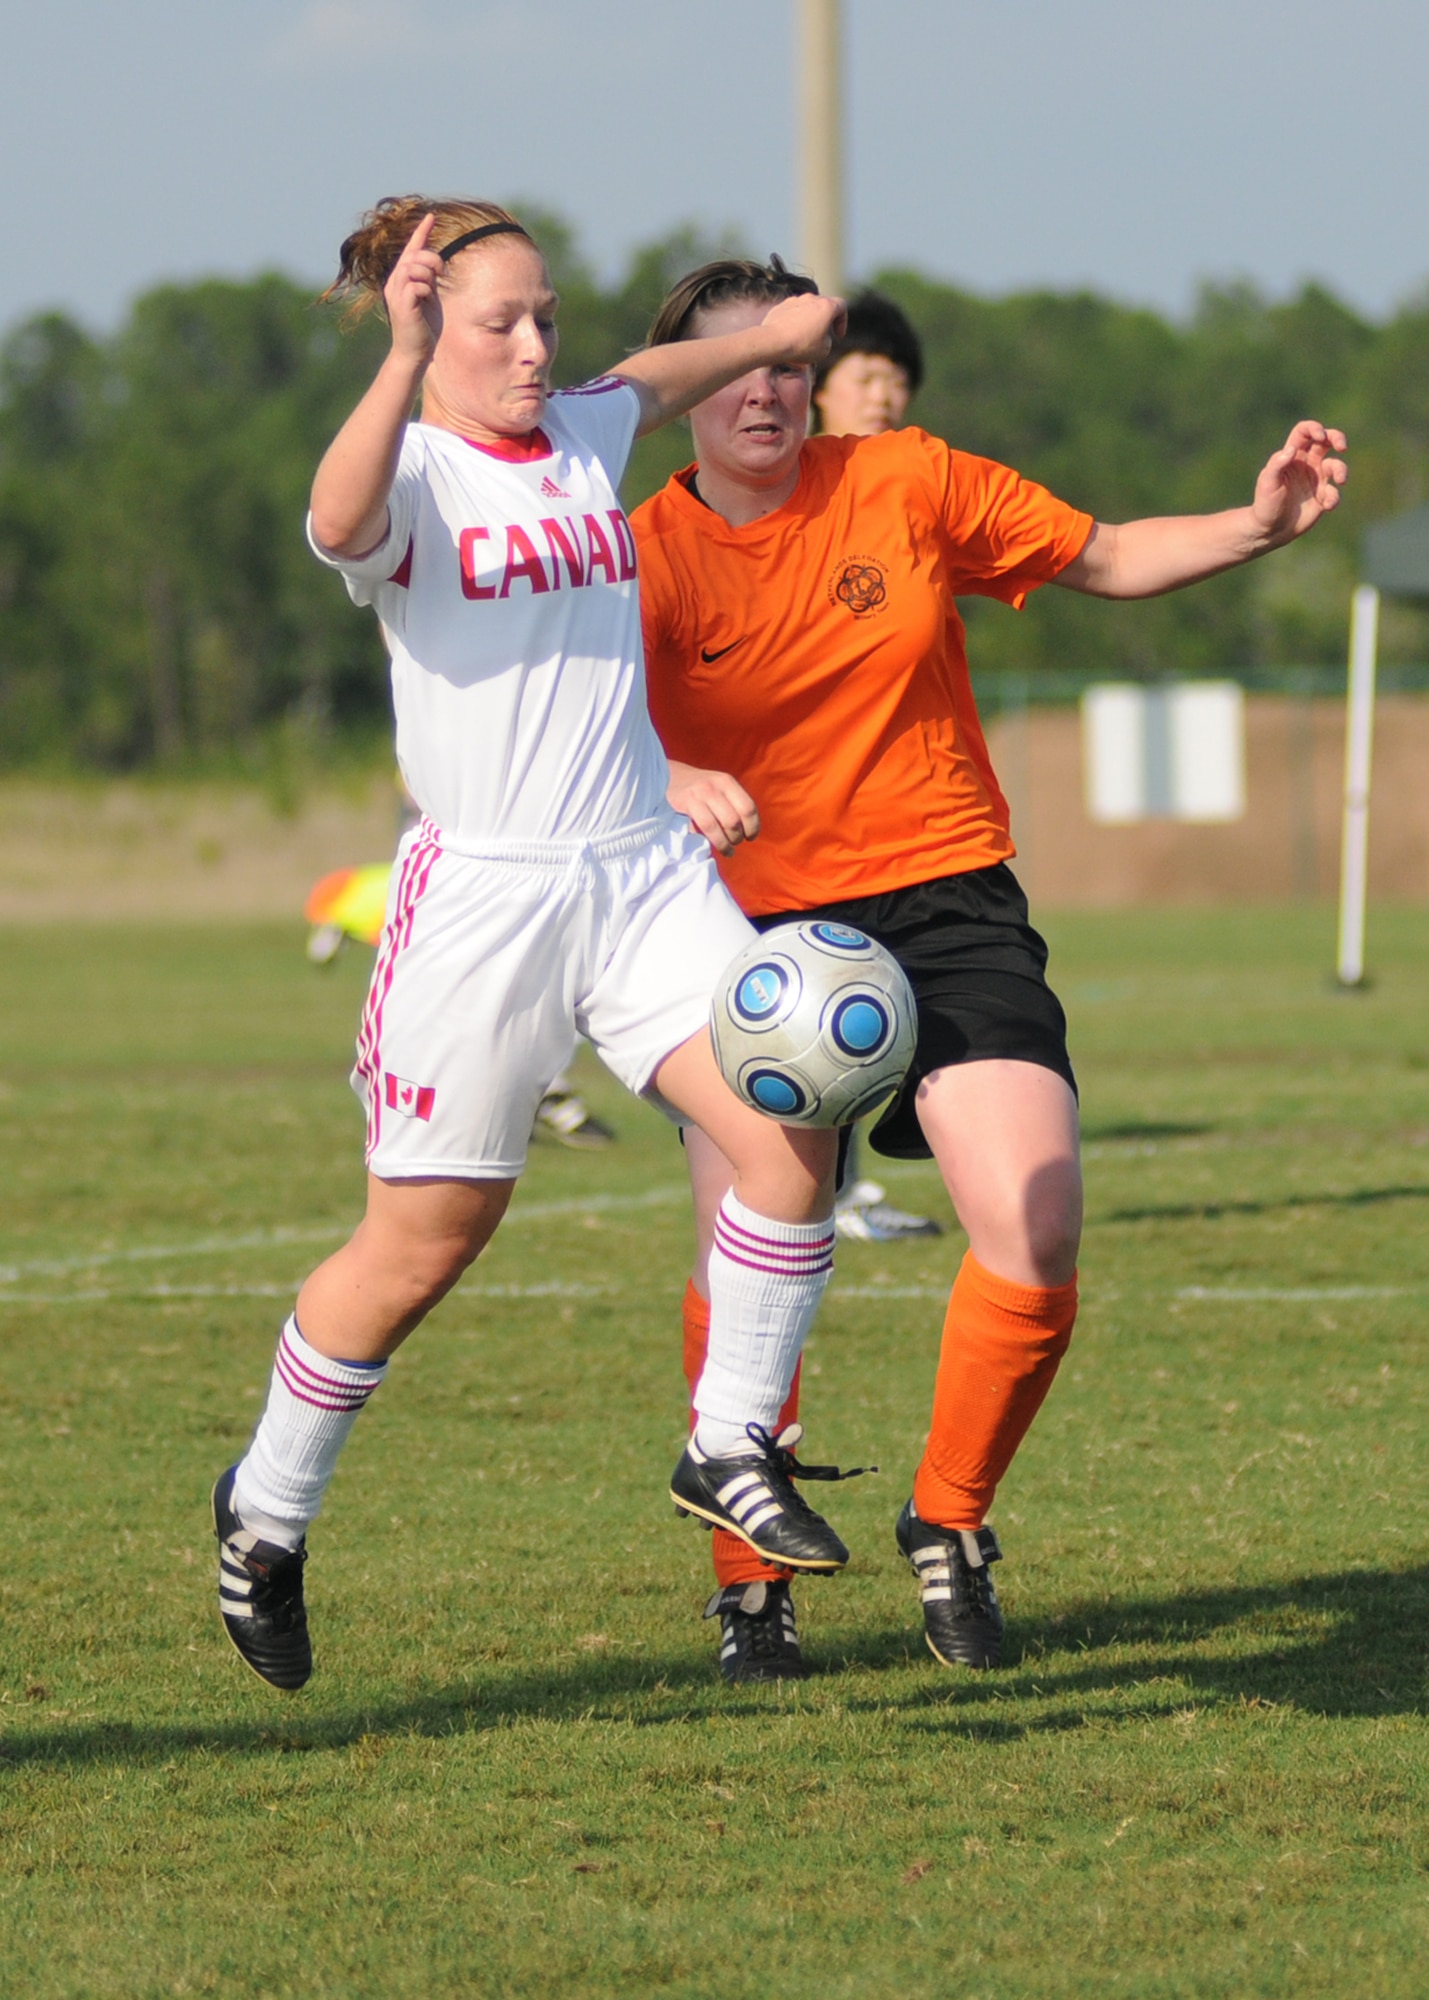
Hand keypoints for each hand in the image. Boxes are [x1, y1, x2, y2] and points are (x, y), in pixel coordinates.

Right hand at [384, 212, 443, 365]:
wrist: (415, 352)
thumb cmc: (424, 328)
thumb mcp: (429, 298)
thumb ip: (429, 280)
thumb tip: (434, 265)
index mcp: (401, 279)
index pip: (411, 249)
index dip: (422, 232)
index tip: (432, 216)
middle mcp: (394, 282)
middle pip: (414, 254)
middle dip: (432, 258)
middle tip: (443, 273)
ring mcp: (396, 292)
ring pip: (413, 266)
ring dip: (429, 274)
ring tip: (432, 290)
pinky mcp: (402, 304)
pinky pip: (416, 284)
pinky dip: (425, 289)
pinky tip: (426, 300)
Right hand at [666, 762, 759, 855]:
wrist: (667, 777)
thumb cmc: (696, 788)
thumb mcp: (717, 788)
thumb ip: (731, 803)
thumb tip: (748, 830)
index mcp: (727, 782)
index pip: (748, 807)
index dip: (753, 826)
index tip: (751, 837)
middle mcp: (715, 786)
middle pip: (735, 820)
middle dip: (738, 837)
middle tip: (736, 843)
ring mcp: (699, 793)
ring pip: (720, 825)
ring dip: (726, 843)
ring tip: (728, 851)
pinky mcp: (686, 802)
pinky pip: (704, 826)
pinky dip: (713, 840)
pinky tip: (714, 847)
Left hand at [758, 291, 846, 367]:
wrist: (773, 342)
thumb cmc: (801, 346)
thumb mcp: (824, 350)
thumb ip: (828, 340)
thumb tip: (821, 336)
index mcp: (826, 306)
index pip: (842, 306)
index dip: (843, 321)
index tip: (837, 336)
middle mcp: (811, 298)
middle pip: (824, 304)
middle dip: (826, 319)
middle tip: (823, 335)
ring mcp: (795, 300)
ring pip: (808, 307)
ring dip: (810, 320)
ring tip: (806, 337)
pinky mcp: (781, 306)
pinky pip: (793, 312)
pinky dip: (796, 322)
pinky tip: (791, 336)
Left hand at [1251, 420, 1347, 546]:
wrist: (1270, 530)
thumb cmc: (1265, 504)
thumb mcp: (1267, 483)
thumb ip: (1277, 464)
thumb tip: (1291, 449)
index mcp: (1292, 456)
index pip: (1304, 432)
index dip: (1314, 428)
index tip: (1320, 436)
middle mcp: (1307, 464)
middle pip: (1326, 441)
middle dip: (1337, 438)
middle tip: (1342, 447)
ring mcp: (1316, 479)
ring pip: (1336, 466)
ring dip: (1341, 470)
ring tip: (1340, 480)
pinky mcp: (1322, 496)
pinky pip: (1334, 492)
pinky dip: (1334, 497)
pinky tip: (1326, 505)